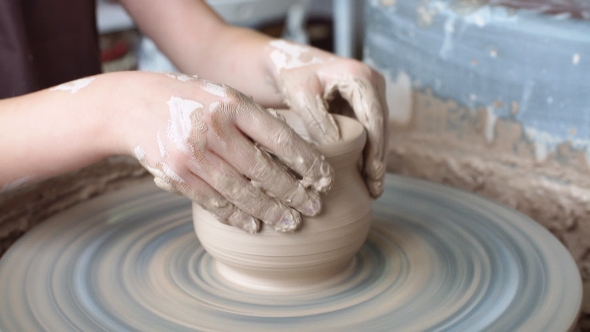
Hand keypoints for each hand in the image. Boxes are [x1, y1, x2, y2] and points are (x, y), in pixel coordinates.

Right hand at [109, 72, 332, 232]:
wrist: (132, 106)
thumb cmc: (190, 100)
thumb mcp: (223, 96)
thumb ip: (253, 121)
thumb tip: (295, 154)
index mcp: (232, 104)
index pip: (279, 138)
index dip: (306, 161)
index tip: (324, 178)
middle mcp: (213, 128)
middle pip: (263, 169)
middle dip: (293, 192)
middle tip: (314, 207)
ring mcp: (192, 154)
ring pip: (240, 191)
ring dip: (269, 211)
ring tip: (290, 223)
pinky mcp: (176, 176)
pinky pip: (213, 201)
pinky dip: (236, 216)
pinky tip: (254, 225)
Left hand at [265, 40, 387, 196]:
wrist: (289, 65)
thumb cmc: (293, 76)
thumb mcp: (300, 95)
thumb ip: (318, 120)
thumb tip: (337, 148)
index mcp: (360, 77)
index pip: (374, 117)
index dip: (375, 147)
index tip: (372, 172)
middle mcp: (373, 83)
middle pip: (382, 128)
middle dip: (379, 160)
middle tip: (375, 189)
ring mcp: (371, 95)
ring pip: (379, 132)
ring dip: (376, 160)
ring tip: (373, 189)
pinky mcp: (364, 105)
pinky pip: (371, 132)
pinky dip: (368, 154)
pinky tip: (365, 177)